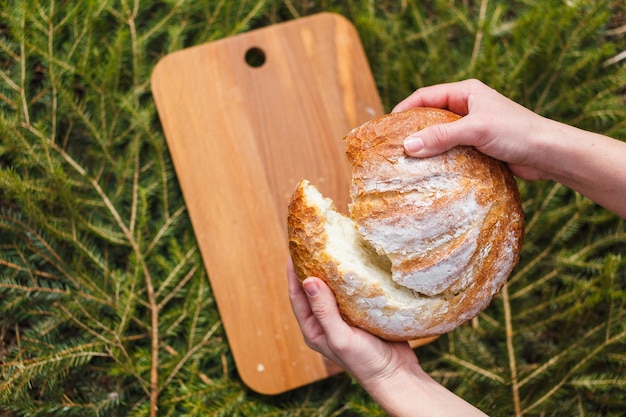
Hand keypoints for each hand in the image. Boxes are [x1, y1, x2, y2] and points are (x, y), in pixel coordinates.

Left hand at [286, 258, 417, 385]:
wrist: (397, 376)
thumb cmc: (366, 362)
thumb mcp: (340, 337)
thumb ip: (324, 311)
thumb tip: (308, 280)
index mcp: (314, 329)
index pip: (297, 295)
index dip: (293, 272)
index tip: (293, 249)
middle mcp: (326, 323)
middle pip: (314, 290)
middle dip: (312, 267)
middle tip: (314, 243)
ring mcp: (345, 318)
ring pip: (334, 289)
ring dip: (333, 271)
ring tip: (334, 248)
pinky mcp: (363, 315)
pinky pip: (353, 292)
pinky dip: (352, 278)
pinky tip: (357, 264)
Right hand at [393, 79, 625, 218]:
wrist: (549, 154)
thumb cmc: (516, 132)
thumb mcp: (475, 130)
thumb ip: (441, 136)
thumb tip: (407, 146)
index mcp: (467, 92)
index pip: (426, 95)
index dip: (405, 108)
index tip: (387, 126)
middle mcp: (468, 107)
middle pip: (431, 116)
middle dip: (413, 129)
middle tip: (393, 146)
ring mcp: (474, 128)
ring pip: (441, 135)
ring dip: (427, 147)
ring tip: (407, 162)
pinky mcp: (479, 147)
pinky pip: (453, 151)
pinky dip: (441, 159)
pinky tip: (430, 172)